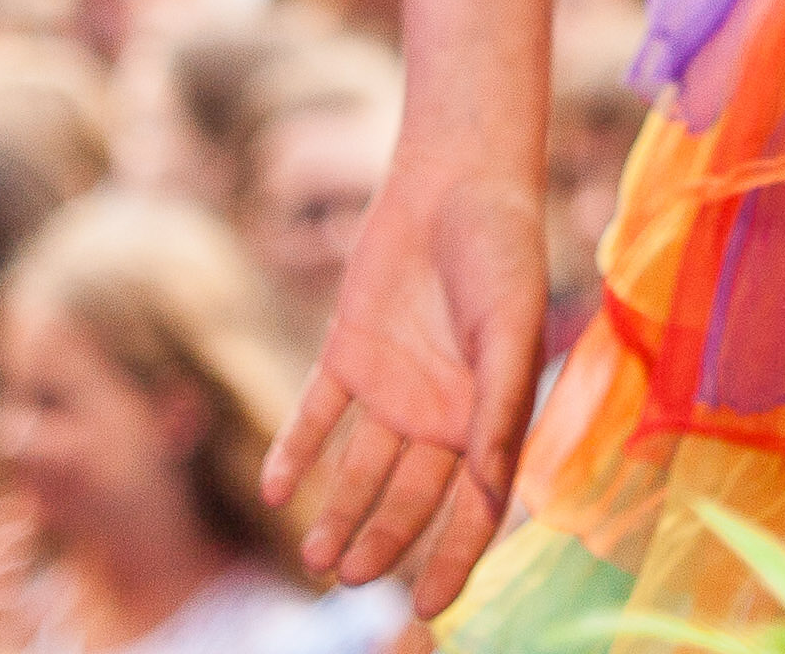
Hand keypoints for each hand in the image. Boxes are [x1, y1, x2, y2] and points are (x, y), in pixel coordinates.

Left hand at [264, 132, 548, 615]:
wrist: (455, 175)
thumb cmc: (501, 250)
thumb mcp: (509, 333)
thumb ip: (499, 411)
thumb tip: (489, 491)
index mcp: (488, 414)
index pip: (474, 507)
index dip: (455, 558)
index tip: (431, 608)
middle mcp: (440, 411)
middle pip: (409, 498)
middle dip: (382, 542)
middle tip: (348, 575)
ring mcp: (392, 385)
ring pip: (360, 469)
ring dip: (339, 510)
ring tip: (313, 555)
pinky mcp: (349, 353)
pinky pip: (317, 414)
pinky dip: (296, 450)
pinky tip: (275, 488)